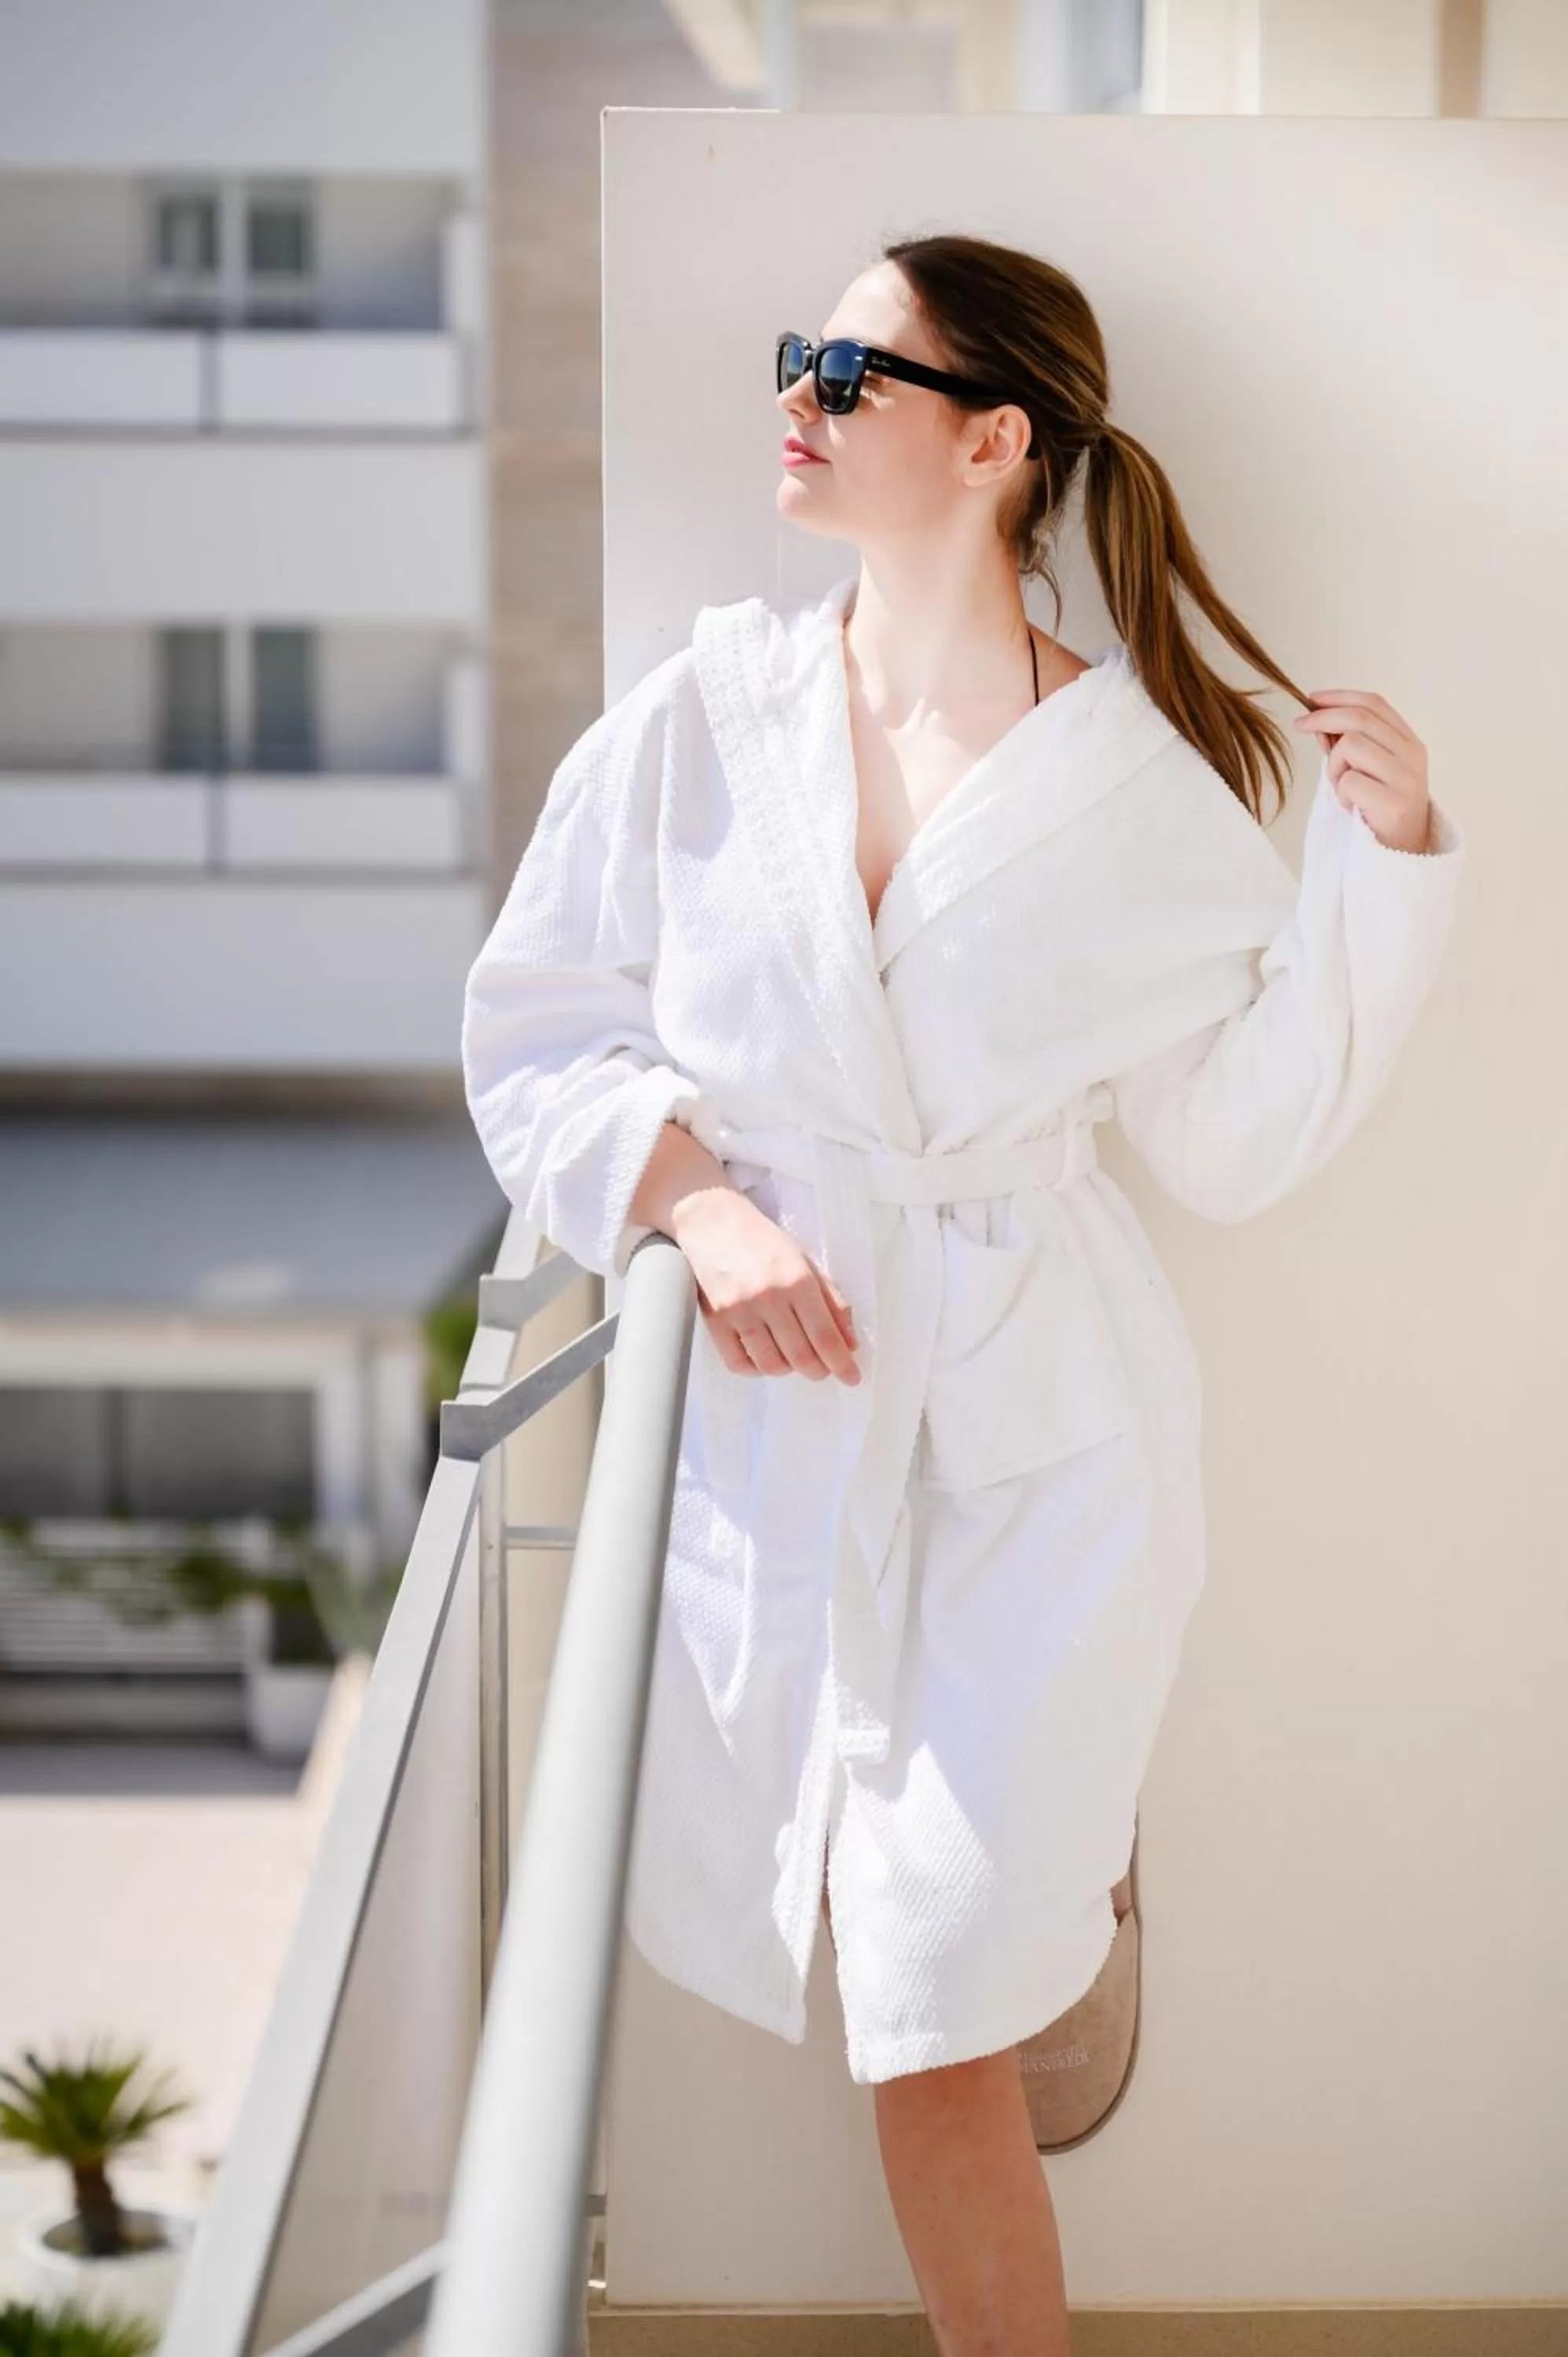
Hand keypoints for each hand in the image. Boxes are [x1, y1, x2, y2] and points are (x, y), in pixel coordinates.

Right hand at [670, 1187, 862, 1385]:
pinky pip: (739, 1363)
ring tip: (793, 1357)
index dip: (842, 1364)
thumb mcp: (806, 1263)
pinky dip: (757, 1369)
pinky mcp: (715, 1321)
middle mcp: (768, 1297)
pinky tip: (765, 1356)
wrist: (712, 1222)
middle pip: (801, 1356)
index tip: (853, 1378)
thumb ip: (832, 1302)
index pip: (825, 1336)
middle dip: (819, 1371)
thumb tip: (850, 1344)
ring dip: (789, 1369)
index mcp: (797, 1280)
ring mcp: (738, 1311)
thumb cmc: (763, 1242)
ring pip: (771, 1365)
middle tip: (824, 1369)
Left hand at [1291, 687, 1432, 853]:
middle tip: (1299, 725)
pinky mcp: (1394, 802)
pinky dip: (1341, 794)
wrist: (1401, 853)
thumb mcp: (1365, 770)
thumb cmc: (1378, 809)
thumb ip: (1345, 744)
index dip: (1340, 696)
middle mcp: (1413, 754)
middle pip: (1360, 719)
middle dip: (1323, 718)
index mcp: (1409, 741)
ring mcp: (1407, 778)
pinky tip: (1353, 807)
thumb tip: (1316, 720)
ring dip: (1335, 766)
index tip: (1312, 698)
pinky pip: (1349, 781)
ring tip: (1345, 788)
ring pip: (1351, 746)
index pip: (1375, 704)